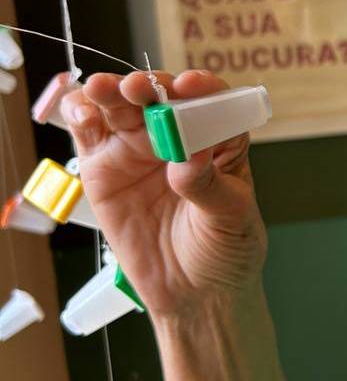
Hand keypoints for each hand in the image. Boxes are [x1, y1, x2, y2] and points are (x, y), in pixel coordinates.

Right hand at [63, 70, 266, 317]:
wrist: (195, 294)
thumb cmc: (225, 250)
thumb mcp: (231, 218)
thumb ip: (208, 185)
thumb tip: (191, 155)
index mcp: (219, 140)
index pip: (212, 101)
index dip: (200, 88)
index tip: (190, 88)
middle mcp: (176, 136)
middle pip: (159, 96)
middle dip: (147, 86)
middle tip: (138, 88)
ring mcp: (137, 149)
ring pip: (119, 106)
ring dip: (109, 92)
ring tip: (105, 92)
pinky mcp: (103, 167)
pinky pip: (88, 132)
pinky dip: (81, 114)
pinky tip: (84, 114)